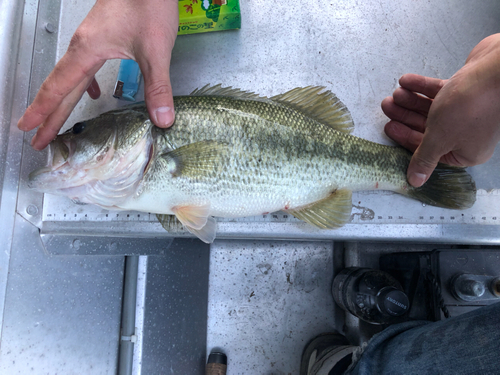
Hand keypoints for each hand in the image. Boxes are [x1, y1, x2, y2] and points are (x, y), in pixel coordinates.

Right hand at [17, 0, 178, 149]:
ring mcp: (91, 39)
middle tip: (38, 136)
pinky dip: (84, 82)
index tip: (31, 130)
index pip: (59, 89)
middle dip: (49, 114)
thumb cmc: (147, 3)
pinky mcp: (103, 35)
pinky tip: (92, 90)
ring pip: (71, 76)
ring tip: (57, 118)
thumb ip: (158, 87)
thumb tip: (162, 119)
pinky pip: (85, 64)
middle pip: (61, 87)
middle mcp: (84, 46)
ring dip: (63, 100)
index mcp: (88, 50)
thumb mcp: (155, 51)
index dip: (45, 112)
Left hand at [382, 33, 499, 186]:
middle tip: (387, 106)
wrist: (497, 69)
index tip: (390, 128)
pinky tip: (406, 81)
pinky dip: (422, 87)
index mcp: (465, 152)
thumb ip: (424, 158)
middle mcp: (467, 134)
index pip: (428, 150)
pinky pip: (439, 93)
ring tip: (395, 93)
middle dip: (405, 116)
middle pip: (427, 128)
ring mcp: (468, 112)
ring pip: (432, 109)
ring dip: (411, 101)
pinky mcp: (466, 91)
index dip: (406, 138)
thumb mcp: (440, 138)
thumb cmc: (470, 106)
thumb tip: (415, 182)